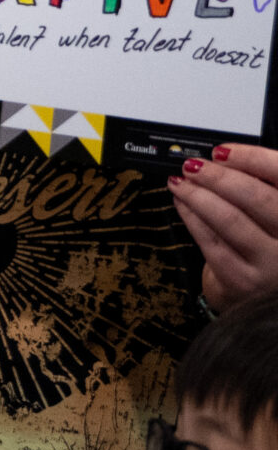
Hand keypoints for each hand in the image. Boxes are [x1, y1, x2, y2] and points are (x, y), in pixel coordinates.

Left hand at [170, 143, 277, 310]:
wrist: (261, 297)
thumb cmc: (266, 246)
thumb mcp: (271, 215)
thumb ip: (260, 187)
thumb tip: (226, 158)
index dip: (252, 158)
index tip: (223, 152)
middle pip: (256, 198)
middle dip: (218, 177)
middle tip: (194, 166)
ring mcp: (271, 265)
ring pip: (230, 219)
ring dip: (198, 195)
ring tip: (180, 182)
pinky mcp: (243, 281)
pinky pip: (211, 241)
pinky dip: (191, 217)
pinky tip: (182, 203)